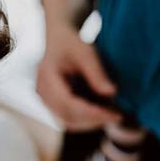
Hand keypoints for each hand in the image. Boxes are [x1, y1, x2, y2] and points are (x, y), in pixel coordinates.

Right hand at [37, 0, 121, 130]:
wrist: (58, 38)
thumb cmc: (71, 43)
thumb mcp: (86, 52)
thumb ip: (97, 73)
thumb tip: (112, 93)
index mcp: (47, 77)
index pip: (69, 104)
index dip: (93, 114)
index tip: (116, 115)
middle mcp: (41, 92)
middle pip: (67, 118)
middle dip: (94, 121)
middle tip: (118, 116)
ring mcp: (44, 99)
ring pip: (67, 122)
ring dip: (90, 122)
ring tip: (111, 114)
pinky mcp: (51, 103)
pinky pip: (67, 118)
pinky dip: (85, 119)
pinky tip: (101, 111)